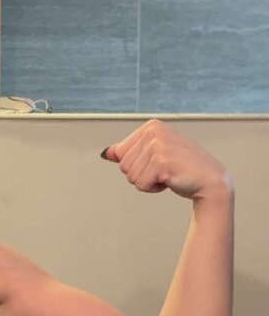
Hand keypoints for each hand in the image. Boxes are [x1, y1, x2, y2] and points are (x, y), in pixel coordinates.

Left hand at [101, 119, 232, 200]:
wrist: (210, 181)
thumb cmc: (182, 168)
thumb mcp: (153, 154)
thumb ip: (129, 152)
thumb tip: (106, 153)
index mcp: (150, 126)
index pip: (120, 153)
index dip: (137, 165)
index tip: (158, 162)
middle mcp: (153, 131)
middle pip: (123, 166)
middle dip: (141, 174)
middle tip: (164, 170)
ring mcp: (157, 145)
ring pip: (131, 177)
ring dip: (148, 182)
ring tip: (168, 174)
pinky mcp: (161, 162)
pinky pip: (141, 185)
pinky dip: (154, 189)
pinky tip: (171, 180)